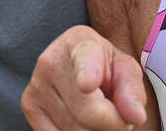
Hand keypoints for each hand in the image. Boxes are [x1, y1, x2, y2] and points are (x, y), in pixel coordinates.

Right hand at [21, 25, 147, 130]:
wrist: (75, 65)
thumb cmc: (104, 67)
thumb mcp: (124, 71)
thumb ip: (132, 91)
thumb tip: (136, 116)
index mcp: (81, 42)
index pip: (85, 60)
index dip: (87, 74)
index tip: (88, 84)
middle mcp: (51, 60)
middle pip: (88, 114)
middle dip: (112, 123)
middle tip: (116, 112)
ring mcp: (36, 83)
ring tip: (96, 112)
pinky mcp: (28, 105)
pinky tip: (79, 120)